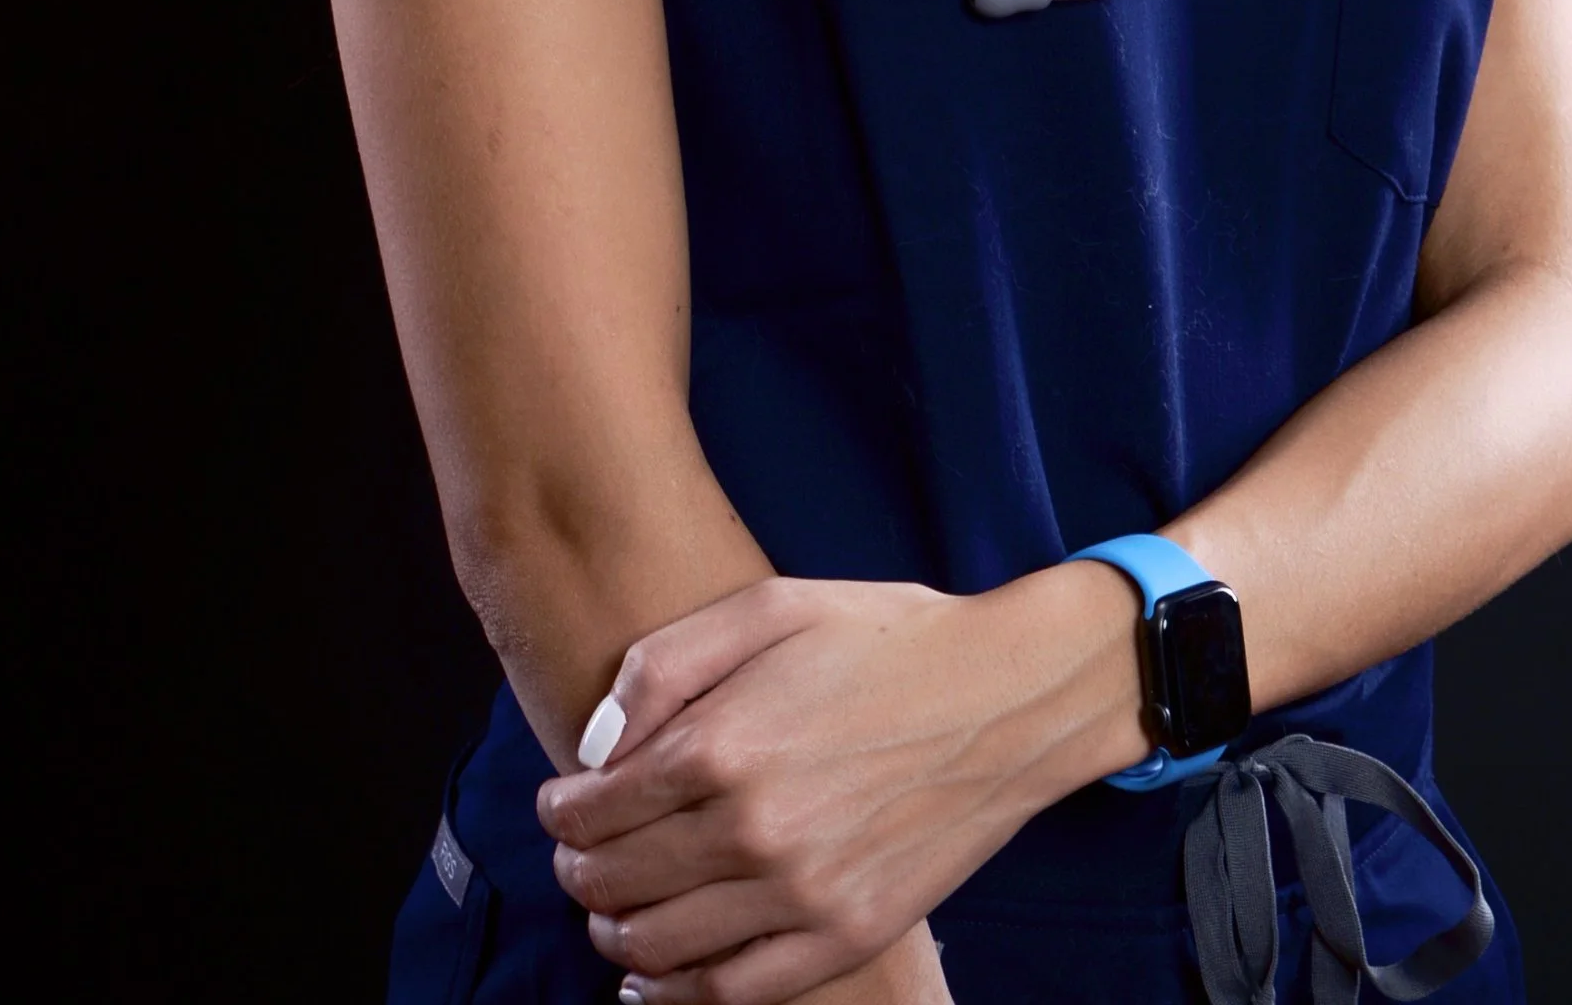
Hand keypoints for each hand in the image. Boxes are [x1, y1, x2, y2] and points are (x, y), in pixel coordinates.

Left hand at [538, 565, 1141, 1003]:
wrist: (1009, 695)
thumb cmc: (888, 638)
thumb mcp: (772, 606)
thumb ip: (664, 664)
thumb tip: (594, 747)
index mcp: (727, 744)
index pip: (594, 810)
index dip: (562, 812)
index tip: (563, 805)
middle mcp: (755, 831)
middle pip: (616, 882)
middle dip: (578, 871)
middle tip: (578, 855)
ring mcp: (803, 894)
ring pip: (659, 947)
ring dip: (613, 932)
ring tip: (611, 909)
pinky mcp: (846, 934)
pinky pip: (732, 991)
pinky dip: (675, 994)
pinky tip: (651, 977)